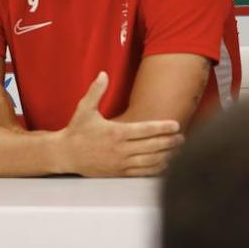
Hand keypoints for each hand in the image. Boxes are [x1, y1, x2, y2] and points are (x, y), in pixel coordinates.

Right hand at [57, 72, 182, 176]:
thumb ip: (96, 91)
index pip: (146, 130)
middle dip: (171, 141)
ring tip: (178, 149)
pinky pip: (143, 173)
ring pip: (151, 161)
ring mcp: (121, 163)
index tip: (176, 125)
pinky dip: (157, 169)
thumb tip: (103, 74)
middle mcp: (120, 149)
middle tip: (182, 136)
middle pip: (153, 146)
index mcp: (116, 133)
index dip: (163, 128)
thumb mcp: (84, 109)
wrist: (66, 155)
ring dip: (167, 155)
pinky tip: (166, 163)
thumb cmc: (77, 131)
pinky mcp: (120, 173)